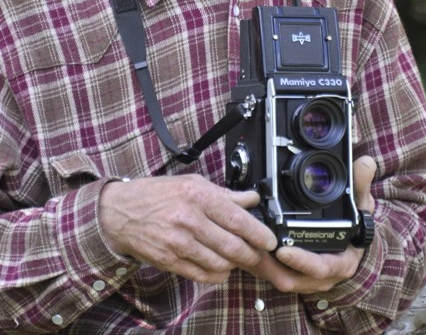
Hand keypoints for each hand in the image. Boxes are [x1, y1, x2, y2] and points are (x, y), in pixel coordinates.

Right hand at [98, 174, 276, 283]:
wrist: (120, 212)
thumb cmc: (157, 195)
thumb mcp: (192, 184)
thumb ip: (224, 194)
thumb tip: (251, 198)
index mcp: (197, 197)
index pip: (236, 219)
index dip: (257, 233)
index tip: (269, 240)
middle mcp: (189, 220)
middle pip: (232, 245)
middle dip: (251, 253)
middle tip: (259, 253)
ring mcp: (178, 243)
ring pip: (219, 263)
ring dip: (233, 264)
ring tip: (235, 256)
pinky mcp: (170, 261)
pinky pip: (202, 275)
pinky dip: (217, 274)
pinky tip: (219, 266)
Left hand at [241, 155, 376, 293]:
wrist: (354, 245)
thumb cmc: (356, 227)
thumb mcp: (362, 204)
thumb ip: (361, 184)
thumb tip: (365, 164)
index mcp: (340, 262)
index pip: (320, 267)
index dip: (302, 262)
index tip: (284, 251)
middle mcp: (321, 274)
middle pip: (296, 277)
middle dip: (275, 267)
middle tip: (256, 252)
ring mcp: (306, 277)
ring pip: (281, 278)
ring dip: (265, 269)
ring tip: (247, 254)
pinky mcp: (292, 273)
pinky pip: (275, 274)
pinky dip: (262, 267)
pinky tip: (247, 254)